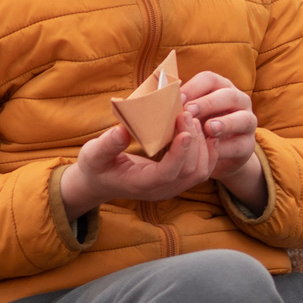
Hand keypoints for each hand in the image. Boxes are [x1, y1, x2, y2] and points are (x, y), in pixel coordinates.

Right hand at [58, 109, 218, 216]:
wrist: (101, 182)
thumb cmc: (96, 166)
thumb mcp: (93, 154)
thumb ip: (107, 144)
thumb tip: (123, 130)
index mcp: (141, 184)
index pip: (168, 173)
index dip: (180, 153)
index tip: (184, 130)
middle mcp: (162, 189)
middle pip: (190, 171)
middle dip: (193, 141)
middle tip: (188, 113)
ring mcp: (173, 187)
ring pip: (200, 171)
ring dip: (203, 144)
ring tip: (193, 118)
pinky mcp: (179, 180)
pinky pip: (202, 169)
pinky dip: (209, 151)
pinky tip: (205, 131)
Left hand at [181, 70, 270, 212]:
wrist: (214, 156)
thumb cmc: (194, 128)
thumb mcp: (185, 114)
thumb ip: (174, 106)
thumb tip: (149, 101)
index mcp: (219, 87)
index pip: (209, 79)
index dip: (194, 87)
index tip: (177, 97)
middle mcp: (237, 101)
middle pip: (228, 95)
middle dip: (208, 103)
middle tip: (190, 111)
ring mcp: (247, 122)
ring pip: (243, 119)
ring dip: (226, 123)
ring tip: (210, 128)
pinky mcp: (248, 145)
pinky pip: (240, 145)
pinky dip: (227, 148)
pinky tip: (213, 150)